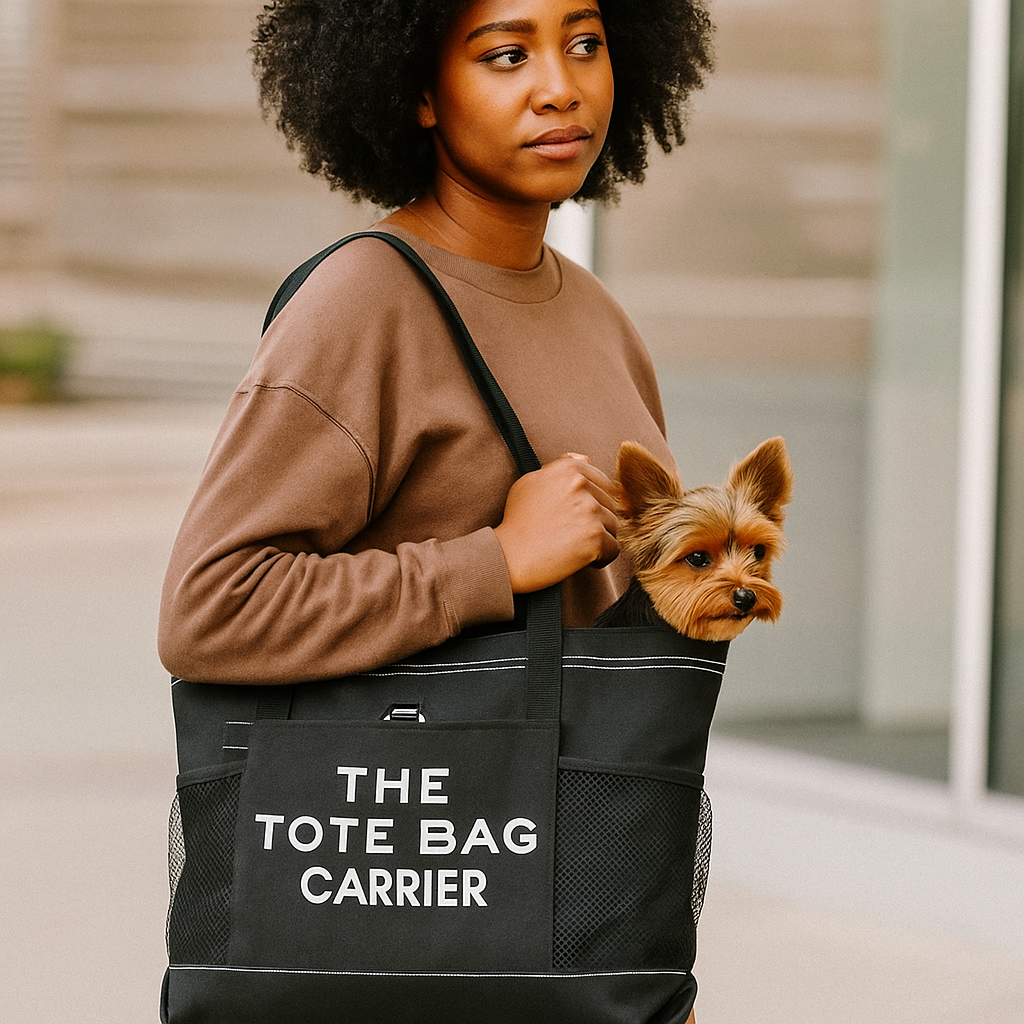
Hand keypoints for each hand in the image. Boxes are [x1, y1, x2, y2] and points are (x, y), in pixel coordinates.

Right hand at [493, 453, 619, 592]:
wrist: (508, 557)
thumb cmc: (517, 522)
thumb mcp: (530, 484)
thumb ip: (559, 468)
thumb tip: (585, 458)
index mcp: (568, 469)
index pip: (602, 482)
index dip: (592, 503)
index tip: (574, 517)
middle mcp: (581, 485)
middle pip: (610, 505)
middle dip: (597, 522)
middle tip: (571, 535)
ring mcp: (589, 510)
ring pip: (614, 526)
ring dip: (599, 540)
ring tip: (574, 547)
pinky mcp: (595, 537)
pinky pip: (613, 549)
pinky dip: (601, 558)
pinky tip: (582, 560)